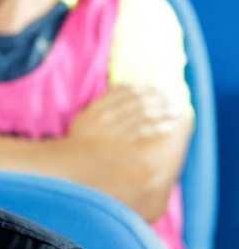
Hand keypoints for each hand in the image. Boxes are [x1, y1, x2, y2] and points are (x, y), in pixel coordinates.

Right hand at [68, 85, 185, 143]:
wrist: (74, 163)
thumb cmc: (81, 139)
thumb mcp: (86, 115)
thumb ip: (104, 101)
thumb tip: (124, 85)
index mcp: (98, 108)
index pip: (124, 92)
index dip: (143, 89)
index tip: (156, 88)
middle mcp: (107, 117)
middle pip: (137, 102)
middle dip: (157, 99)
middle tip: (172, 98)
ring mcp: (115, 131)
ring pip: (143, 116)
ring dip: (161, 112)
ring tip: (174, 111)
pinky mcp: (123, 145)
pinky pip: (143, 133)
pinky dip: (157, 127)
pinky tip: (168, 126)